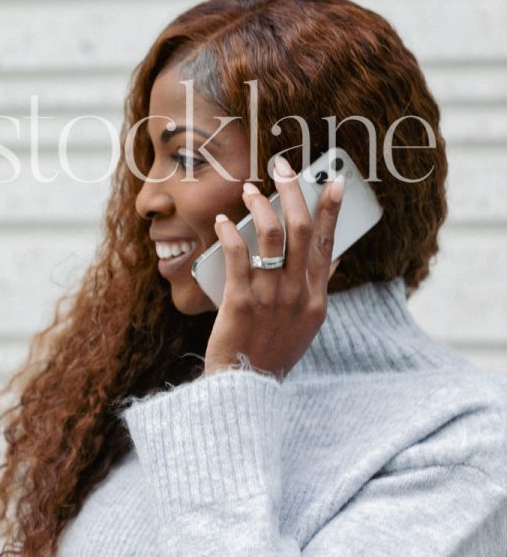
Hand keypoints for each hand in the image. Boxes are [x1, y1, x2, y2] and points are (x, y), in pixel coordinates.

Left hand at [203, 155, 343, 379]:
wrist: (245, 390)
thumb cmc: (273, 352)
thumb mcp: (307, 323)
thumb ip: (318, 287)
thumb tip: (333, 258)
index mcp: (316, 297)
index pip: (327, 243)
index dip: (331, 209)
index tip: (333, 179)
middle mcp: (297, 294)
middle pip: (301, 230)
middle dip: (293, 192)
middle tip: (282, 166)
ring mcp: (270, 297)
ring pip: (271, 236)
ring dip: (260, 206)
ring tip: (249, 190)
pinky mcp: (241, 301)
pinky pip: (238, 256)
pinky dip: (231, 233)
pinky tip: (223, 222)